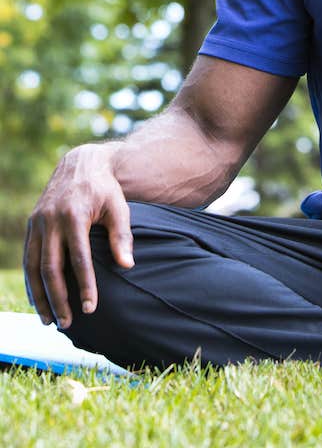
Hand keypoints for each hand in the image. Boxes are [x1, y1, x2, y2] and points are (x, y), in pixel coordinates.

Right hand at [23, 144, 134, 328]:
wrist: (80, 163)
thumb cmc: (104, 188)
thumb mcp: (118, 206)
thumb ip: (121, 235)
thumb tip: (127, 266)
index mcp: (74, 215)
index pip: (79, 259)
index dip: (84, 285)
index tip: (90, 308)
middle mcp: (51, 220)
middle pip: (51, 268)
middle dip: (58, 298)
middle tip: (68, 323)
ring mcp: (38, 222)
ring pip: (33, 267)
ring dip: (40, 296)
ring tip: (49, 320)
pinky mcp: (32, 224)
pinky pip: (27, 258)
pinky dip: (31, 282)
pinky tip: (38, 300)